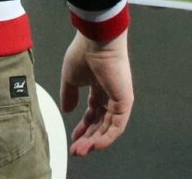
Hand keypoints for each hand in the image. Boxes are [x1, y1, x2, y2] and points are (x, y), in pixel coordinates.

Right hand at [60, 29, 132, 156]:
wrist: (96, 41)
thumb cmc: (83, 53)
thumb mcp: (70, 78)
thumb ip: (69, 95)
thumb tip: (67, 110)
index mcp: (98, 88)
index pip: (93, 114)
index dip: (83, 127)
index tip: (73, 138)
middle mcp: (110, 95)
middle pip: (100, 124)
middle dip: (88, 138)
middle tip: (77, 150)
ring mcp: (118, 99)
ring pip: (108, 128)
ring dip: (95, 141)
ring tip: (82, 150)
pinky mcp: (124, 101)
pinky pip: (117, 125)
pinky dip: (107, 137)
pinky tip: (94, 144)